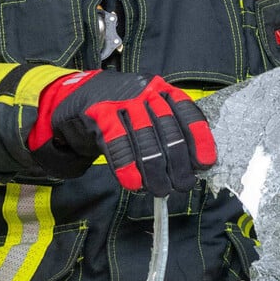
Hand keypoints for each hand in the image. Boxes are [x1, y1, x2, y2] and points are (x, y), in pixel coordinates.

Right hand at [28, 70, 216, 195]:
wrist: (74, 96)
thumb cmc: (119, 110)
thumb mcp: (146, 109)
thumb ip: (167, 129)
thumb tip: (191, 165)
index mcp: (162, 90)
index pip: (188, 113)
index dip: (199, 140)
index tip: (204, 163)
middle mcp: (145, 92)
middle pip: (169, 131)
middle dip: (179, 164)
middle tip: (182, 185)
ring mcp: (122, 101)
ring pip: (146, 140)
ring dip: (156, 170)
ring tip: (161, 190)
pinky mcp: (99, 114)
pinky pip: (118, 144)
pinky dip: (128, 167)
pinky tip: (134, 184)